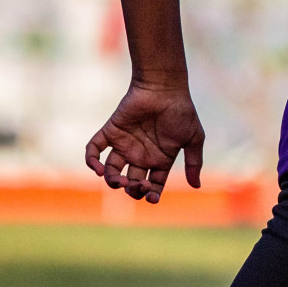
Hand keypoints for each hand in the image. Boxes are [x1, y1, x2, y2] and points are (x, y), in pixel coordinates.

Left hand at [85, 82, 204, 202]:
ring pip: (112, 172)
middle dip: (134, 190)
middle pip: (132, 183)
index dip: (151, 195)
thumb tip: (196, 186)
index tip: (152, 198)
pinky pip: (94, 150)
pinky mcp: (110, 132)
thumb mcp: (194, 139)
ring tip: (121, 181)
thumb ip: (194, 163)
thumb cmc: (182, 111)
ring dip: (113, 182)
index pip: (152, 185)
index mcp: (160, 158)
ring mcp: (124, 144)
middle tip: (139, 185)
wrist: (165, 88)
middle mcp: (140, 155)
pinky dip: (91, 161)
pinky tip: (98, 169)